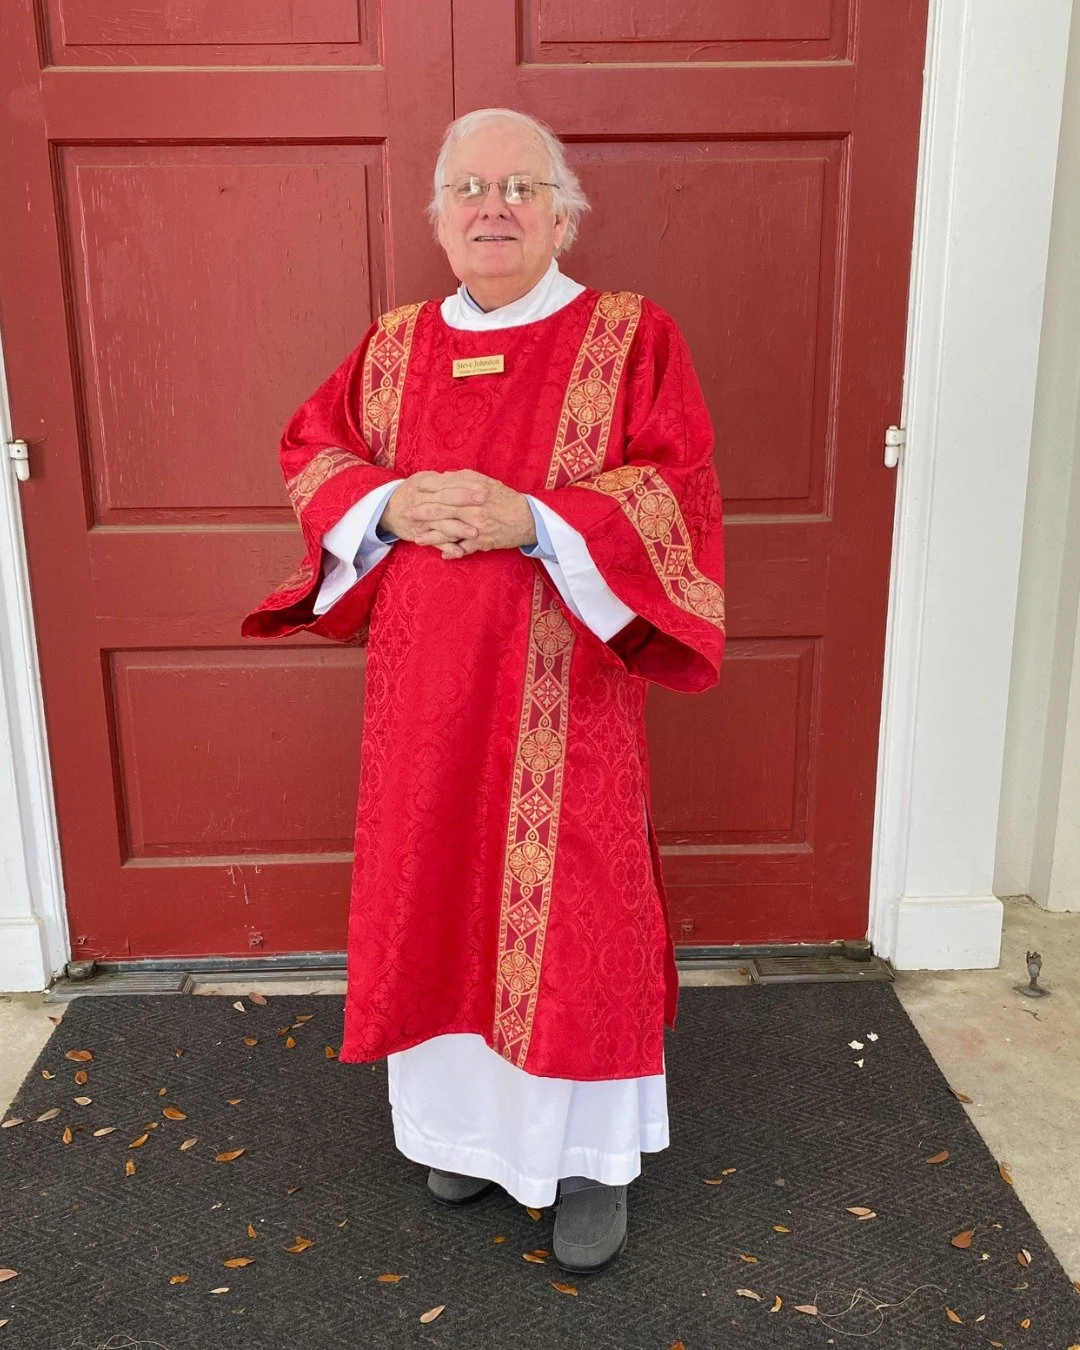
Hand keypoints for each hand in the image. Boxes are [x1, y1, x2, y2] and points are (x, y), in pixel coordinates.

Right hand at [378, 472, 486, 549]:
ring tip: (474, 533)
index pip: (445, 484)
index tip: (481, 488)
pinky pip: (435, 542)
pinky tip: (460, 552)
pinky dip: (447, 547)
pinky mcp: (421, 535)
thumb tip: (465, 475)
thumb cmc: (411, 492)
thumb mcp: (423, 479)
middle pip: (443, 502)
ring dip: (457, 529)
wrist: (388, 510)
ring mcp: (421, 520)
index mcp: (423, 484)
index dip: (463, 486)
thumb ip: (442, 479)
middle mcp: (421, 501)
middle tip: (483, 505)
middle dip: (463, 503)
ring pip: (440, 524)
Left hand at [395, 469, 536, 559]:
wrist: (527, 518)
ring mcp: (477, 526)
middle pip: (442, 509)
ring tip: (417, 539)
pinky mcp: (483, 541)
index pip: (444, 488)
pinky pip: (464, 548)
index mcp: (473, 489)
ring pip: (449, 531)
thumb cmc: (504, 498)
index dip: (427, 489)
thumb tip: (443, 477)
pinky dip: (453, 552)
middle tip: (408, 514)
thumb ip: (463, 478)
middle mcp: (473, 507)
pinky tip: (442, 554)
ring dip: (432, 536)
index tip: (413, 489)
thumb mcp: (485, 482)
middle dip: (422, 512)